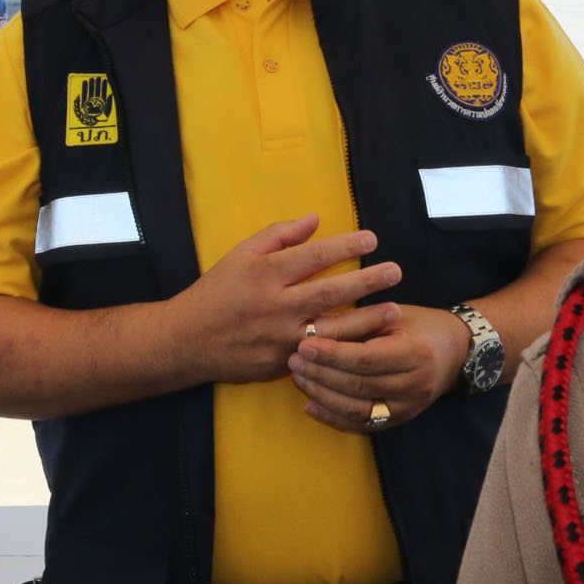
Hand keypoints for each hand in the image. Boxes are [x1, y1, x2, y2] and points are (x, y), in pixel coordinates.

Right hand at [167, 215, 401, 384]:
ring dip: (367, 320)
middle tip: (396, 271)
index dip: (346, 245)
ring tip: (395, 310)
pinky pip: (321, 355)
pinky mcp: (282, 364)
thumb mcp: (240, 254)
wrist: (187, 340)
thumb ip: (278, 235)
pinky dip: (347, 348)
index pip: (314, 255)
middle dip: (367, 281)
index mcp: (265, 274)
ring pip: (332, 329)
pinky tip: (369, 342)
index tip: (372, 239)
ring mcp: (280, 338)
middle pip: (331, 291)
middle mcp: (275, 306)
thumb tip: (314, 220)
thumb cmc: (216, 292)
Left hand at [290, 305, 468, 433]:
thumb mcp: (391, 314)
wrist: (453, 351)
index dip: (332, 354)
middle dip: (321, 374)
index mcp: (414, 353)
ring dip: (323, 396)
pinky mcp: (399, 420)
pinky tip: (311, 406)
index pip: (366, 359)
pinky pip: (362, 425)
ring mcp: (408, 407)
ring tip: (298, 378)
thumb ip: (356, 323)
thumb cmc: (417, 325)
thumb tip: (312, 327)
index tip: (304, 344)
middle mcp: (414, 385)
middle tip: (293, 360)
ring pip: (358, 410)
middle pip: (359, 385)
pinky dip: (334, 418)